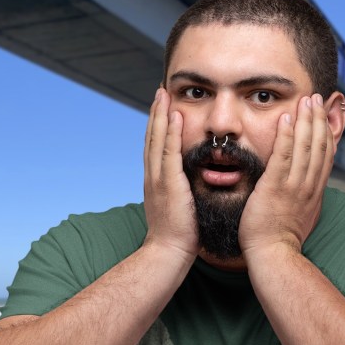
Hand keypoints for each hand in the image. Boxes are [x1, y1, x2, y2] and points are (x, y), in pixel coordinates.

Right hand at [143, 88, 198, 264]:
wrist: (168, 252)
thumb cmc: (178, 237)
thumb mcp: (180, 210)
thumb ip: (183, 195)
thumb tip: (192, 189)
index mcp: (156, 182)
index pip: (155, 148)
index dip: (158, 127)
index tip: (162, 109)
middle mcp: (153, 177)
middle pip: (152, 137)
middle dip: (156, 113)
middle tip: (160, 91)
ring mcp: (158, 179)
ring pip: (157, 139)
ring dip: (160, 115)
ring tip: (164, 93)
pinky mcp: (168, 183)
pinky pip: (169, 152)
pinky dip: (170, 132)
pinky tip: (175, 116)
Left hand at [239, 94, 333, 260]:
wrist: (274, 255)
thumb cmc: (282, 240)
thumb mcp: (303, 217)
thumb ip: (305, 199)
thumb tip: (308, 191)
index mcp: (315, 192)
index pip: (326, 156)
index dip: (326, 132)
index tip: (324, 115)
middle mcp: (308, 186)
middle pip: (319, 145)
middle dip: (318, 119)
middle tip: (317, 97)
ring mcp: (293, 186)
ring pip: (305, 147)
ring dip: (306, 120)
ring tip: (305, 100)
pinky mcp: (275, 187)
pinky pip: (283, 156)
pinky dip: (287, 136)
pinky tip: (286, 119)